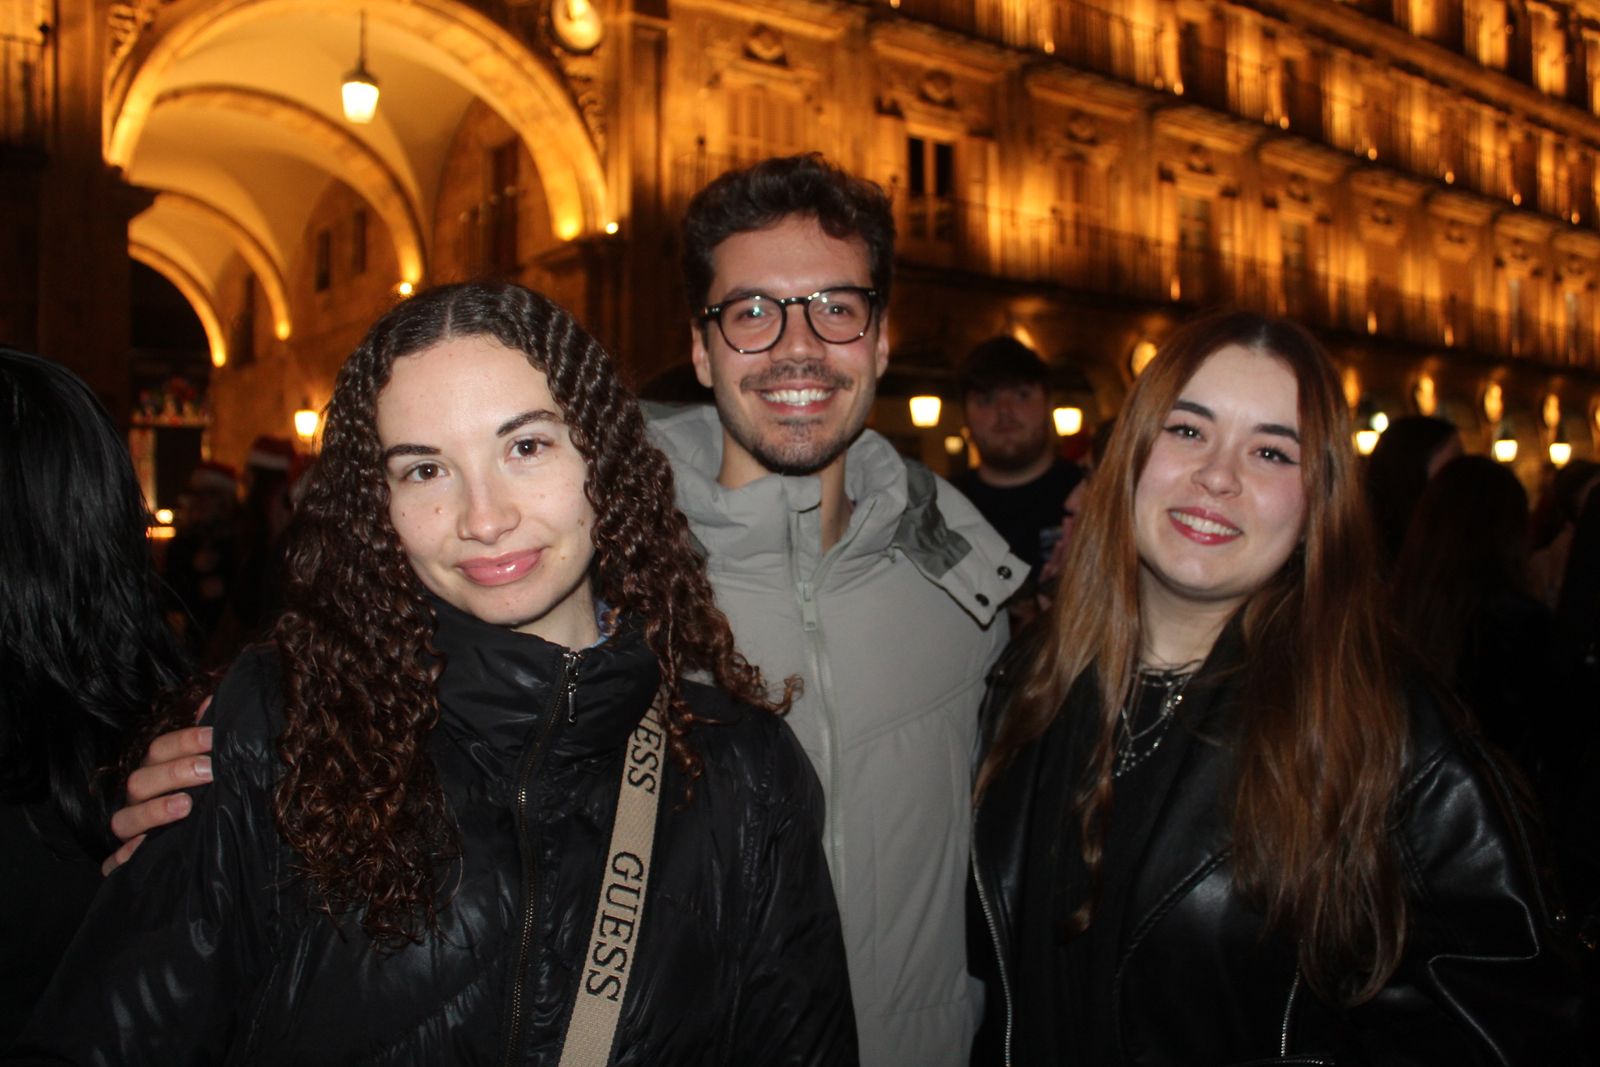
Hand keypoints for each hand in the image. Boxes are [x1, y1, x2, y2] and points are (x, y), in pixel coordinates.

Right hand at [102, 705, 215, 875]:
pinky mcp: (125, 860)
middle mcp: (137, 798)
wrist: (192, 844)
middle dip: (175, 773)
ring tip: (185, 805)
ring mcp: (130, 829)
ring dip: (153, 811)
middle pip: (140, 780)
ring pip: (124, 819)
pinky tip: (144, 850)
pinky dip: (125, 857)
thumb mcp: (203, 766)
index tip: (215, 737)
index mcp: (154, 772)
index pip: (160, 749)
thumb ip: (204, 738)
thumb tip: (211, 700)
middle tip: (209, 771)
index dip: (186, 740)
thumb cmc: (197, 794)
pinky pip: (115, 862)